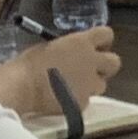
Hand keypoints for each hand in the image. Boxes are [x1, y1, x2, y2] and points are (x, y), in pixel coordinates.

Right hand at [0, 27, 120, 116]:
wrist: (23, 87)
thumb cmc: (30, 63)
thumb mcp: (50, 47)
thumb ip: (67, 49)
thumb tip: (71, 53)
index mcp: (82, 42)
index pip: (106, 34)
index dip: (101, 41)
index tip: (94, 46)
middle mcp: (92, 62)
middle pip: (114, 62)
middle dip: (105, 65)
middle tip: (91, 69)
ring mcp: (90, 84)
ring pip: (101, 84)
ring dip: (91, 84)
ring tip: (72, 87)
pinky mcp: (83, 103)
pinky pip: (86, 100)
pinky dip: (77, 100)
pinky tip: (62, 99)